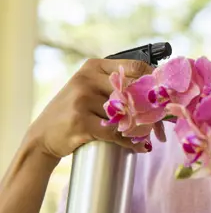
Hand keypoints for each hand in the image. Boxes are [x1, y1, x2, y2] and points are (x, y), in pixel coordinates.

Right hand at [22, 59, 154, 159]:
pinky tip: (138, 146)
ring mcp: (82, 99)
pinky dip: (130, 142)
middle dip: (152, 107)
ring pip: (127, 113)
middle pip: (134, 90)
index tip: (165, 94)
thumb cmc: (75, 113)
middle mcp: (87, 79)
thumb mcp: (90, 90)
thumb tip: (156, 93)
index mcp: (94, 67)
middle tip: (162, 121)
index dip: (155, 80)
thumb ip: (116, 86)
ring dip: (143, 127)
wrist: (42, 136)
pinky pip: (115, 132)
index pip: (135, 66)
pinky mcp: (80, 122)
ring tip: (149, 135)